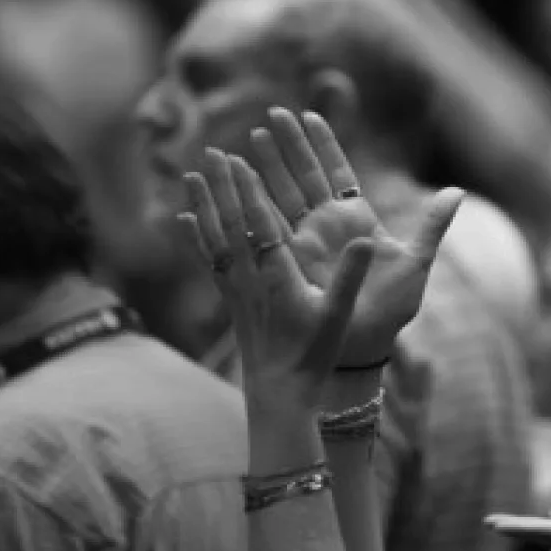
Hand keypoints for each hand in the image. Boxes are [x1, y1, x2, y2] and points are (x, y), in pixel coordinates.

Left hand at [169, 146, 374, 379]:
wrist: (278, 397)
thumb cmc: (313, 357)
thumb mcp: (339, 317)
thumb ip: (350, 277)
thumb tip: (364, 240)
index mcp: (278, 279)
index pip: (260, 227)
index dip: (249, 193)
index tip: (239, 162)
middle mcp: (250, 280)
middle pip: (232, 224)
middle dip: (222, 187)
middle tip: (213, 153)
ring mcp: (236, 290)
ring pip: (215, 238)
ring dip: (205, 204)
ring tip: (193, 174)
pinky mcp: (231, 301)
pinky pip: (210, 260)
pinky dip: (197, 236)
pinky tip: (186, 220)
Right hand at [240, 108, 463, 368]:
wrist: (364, 349)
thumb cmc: (390, 310)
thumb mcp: (416, 263)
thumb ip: (432, 225)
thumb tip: (458, 191)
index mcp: (355, 218)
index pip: (336, 171)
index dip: (323, 143)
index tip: (308, 114)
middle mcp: (325, 226)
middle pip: (303, 175)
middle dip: (287, 145)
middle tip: (272, 114)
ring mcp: (302, 242)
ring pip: (280, 194)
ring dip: (264, 167)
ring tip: (249, 138)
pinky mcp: (284, 262)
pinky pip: (262, 229)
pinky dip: (248, 207)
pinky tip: (233, 185)